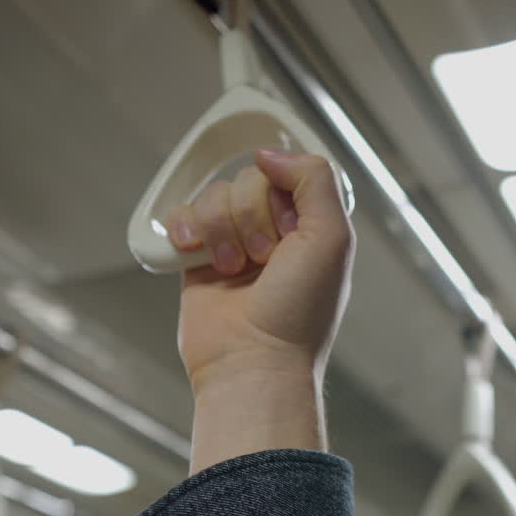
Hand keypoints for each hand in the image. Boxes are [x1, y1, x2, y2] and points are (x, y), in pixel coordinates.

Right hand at [166, 149, 353, 392]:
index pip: (288, 174)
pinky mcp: (198, 258)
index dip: (282, 191)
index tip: (286, 224)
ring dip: (221, 230)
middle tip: (264, 259)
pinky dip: (186, 229)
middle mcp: (274, 233)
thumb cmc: (299, 312)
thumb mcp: (332, 238)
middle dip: (252, 218)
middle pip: (248, 181)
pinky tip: (196, 255)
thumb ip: (315, 180)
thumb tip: (270, 153)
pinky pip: (183, 216)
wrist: (252, 362)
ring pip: (214, 196)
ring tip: (234, 270)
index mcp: (311, 226)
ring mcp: (234, 244)